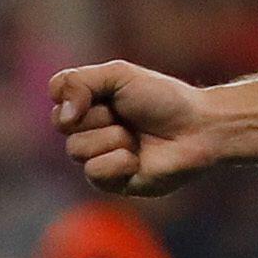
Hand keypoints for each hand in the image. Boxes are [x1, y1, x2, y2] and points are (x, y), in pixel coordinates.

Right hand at [51, 61, 216, 196]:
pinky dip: (119, 162)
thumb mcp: (121, 75)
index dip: (76, 94)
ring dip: (113, 138)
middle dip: (100, 116)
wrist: (200, 127)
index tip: (106, 93)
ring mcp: (98, 157)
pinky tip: (138, 159)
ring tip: (137, 138)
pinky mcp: (111, 182)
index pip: (57, 95)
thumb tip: (63, 115)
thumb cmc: (164, 99)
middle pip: (62, 124)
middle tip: (130, 116)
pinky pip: (94, 172)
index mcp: (89, 103)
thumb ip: (79, 82)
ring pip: (77, 149)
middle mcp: (89, 130)